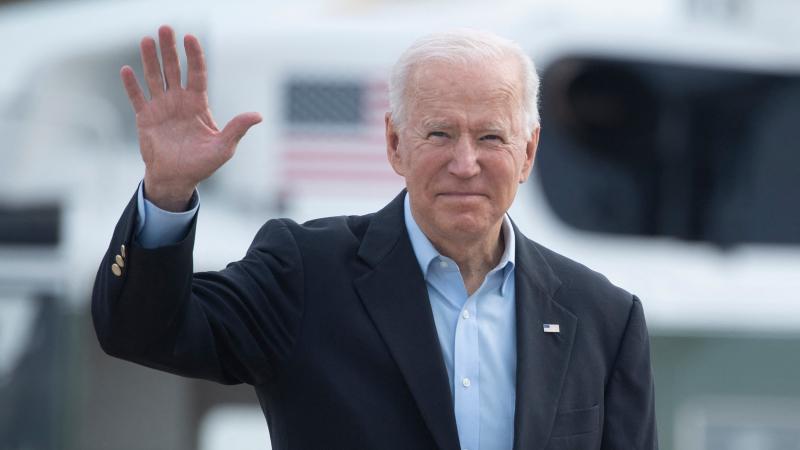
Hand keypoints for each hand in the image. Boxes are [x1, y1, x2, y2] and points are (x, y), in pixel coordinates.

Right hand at [121, 25, 261, 210]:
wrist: (177, 178)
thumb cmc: (202, 164)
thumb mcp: (224, 148)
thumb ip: (237, 129)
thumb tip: (258, 116)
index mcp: (198, 104)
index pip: (197, 73)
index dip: (194, 56)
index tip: (190, 38)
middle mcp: (179, 101)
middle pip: (174, 69)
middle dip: (170, 49)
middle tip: (165, 28)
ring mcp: (161, 107)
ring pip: (154, 78)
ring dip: (150, 59)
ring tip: (146, 40)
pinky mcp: (145, 118)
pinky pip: (137, 97)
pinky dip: (132, 85)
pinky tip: (126, 69)